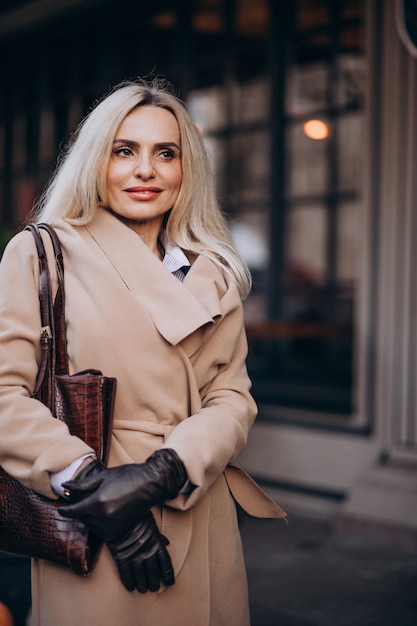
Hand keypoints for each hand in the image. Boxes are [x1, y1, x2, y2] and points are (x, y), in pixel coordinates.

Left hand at [58, 449, 186, 540]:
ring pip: (92, 526)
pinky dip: (100, 525)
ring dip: (90, 518)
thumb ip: (82, 485)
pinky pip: (102, 533)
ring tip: (97, 506)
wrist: (150, 485)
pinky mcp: (119, 530)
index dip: (65, 511)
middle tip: (82, 501)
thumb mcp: (103, 476)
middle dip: (80, 511)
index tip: (60, 509)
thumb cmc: (127, 476)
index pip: (73, 512)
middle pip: (82, 519)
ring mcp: (111, 526)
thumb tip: (65, 487)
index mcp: (96, 502)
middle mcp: (102, 517)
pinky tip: (104, 515)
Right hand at [107, 512, 174, 592]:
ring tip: (143, 590)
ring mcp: (134, 556)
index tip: (170, 583)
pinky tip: (130, 588)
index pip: (166, 563)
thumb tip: (168, 543)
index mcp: (157, 544)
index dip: (168, 575)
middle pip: (153, 573)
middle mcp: (147, 553)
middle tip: (153, 588)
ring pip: (140, 576)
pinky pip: (126, 574)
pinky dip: (128, 581)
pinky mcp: (121, 557)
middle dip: (154, 582)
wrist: (121, 514)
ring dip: (142, 584)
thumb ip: (160, 536)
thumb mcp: (153, 524)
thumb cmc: (138, 517)